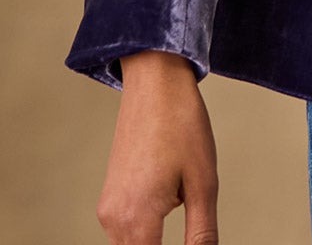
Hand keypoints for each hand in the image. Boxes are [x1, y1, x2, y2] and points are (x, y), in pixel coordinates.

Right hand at [96, 52, 220, 244]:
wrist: (155, 82)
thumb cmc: (181, 124)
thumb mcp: (204, 183)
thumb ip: (202, 235)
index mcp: (137, 219)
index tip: (196, 242)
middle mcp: (114, 220)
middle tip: (192, 223)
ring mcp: (108, 208)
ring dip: (153, 244)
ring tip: (181, 206)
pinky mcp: (109, 197)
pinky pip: (124, 232)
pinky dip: (145, 233)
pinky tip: (169, 206)